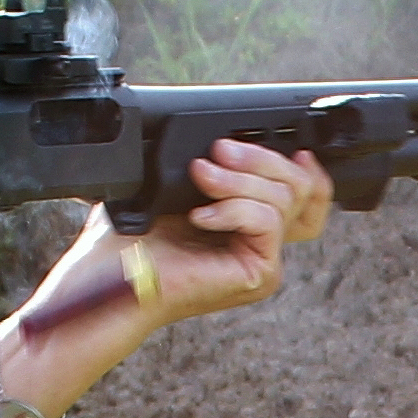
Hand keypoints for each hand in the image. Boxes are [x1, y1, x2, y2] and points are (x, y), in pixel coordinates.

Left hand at [36, 139, 331, 334]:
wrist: (111, 278)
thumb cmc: (129, 241)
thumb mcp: (171, 188)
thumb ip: (210, 167)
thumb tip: (228, 139)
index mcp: (247, 226)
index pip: (304, 196)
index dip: (305, 168)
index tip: (289, 145)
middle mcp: (261, 245)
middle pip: (299, 188)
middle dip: (261, 159)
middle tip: (217, 152)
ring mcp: (263, 261)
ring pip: (283, 199)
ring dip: (238, 180)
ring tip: (200, 177)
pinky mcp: (259, 273)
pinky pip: (268, 221)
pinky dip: (234, 208)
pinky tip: (199, 215)